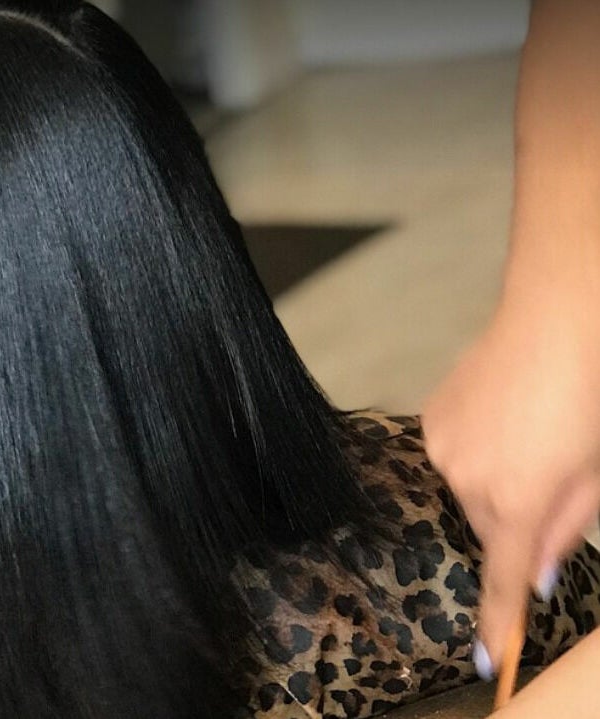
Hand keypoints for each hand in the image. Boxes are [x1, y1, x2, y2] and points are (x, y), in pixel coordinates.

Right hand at [423, 285, 599, 678]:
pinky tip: (502, 416)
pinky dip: (476, 451)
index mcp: (517, 499)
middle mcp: (468, 480)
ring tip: (527, 433)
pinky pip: (453, 456)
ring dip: (495, 479)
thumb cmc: (591, 391)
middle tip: (551, 473)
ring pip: (469, 490)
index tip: (491, 661)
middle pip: (489, 527)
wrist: (557, 317)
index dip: (498, 622)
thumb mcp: (596, 471)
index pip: (502, 577)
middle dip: (516, 518)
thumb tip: (536, 572)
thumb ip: (564, 528)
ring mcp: (443, 448)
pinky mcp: (431, 421)